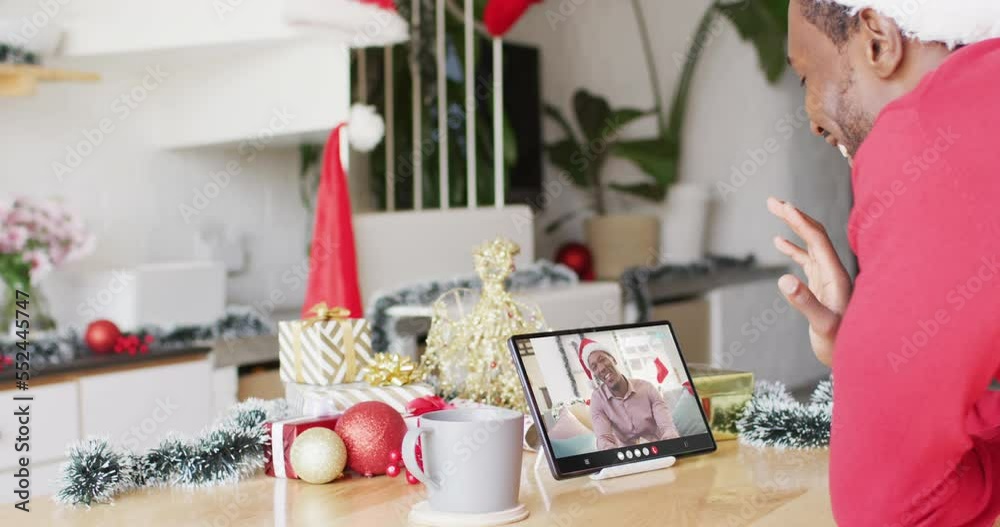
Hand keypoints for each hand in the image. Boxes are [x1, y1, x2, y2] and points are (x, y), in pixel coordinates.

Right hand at [767, 197, 852, 366]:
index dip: (800, 221)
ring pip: (810, 244)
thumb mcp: (823, 325)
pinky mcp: (822, 287)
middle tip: (771, 201)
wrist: (858, 358)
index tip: (783, 206)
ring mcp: (828, 278)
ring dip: (792, 227)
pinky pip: (807, 260)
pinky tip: (779, 243)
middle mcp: (834, 272)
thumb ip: (805, 302)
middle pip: (814, 234)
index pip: (817, 239)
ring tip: (775, 211)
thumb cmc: (842, 344)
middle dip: (794, 216)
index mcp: (836, 275)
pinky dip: (793, 248)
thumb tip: (784, 279)